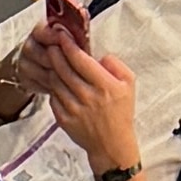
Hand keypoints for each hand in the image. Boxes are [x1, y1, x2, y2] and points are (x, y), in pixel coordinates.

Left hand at [36, 35, 141, 172]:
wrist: (111, 145)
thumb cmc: (120, 113)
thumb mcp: (129, 85)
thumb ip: (116, 65)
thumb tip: (99, 55)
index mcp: (104, 86)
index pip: (81, 60)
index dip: (68, 46)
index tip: (62, 36)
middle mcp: (87, 97)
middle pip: (64, 69)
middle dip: (55, 53)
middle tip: (51, 44)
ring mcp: (74, 109)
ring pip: (55, 83)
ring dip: (52, 69)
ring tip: (52, 61)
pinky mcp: (64, 120)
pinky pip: (53, 98)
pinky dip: (52, 88)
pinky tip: (55, 81)